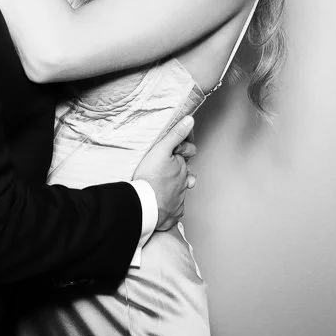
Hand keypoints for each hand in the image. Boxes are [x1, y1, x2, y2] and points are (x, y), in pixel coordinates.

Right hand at [133, 116, 196, 231]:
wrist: (144, 205)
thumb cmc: (150, 177)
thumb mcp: (161, 150)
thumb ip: (175, 135)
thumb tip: (190, 120)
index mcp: (181, 168)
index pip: (187, 156)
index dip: (183, 151)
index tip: (177, 151)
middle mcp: (183, 184)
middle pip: (186, 176)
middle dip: (182, 173)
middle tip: (171, 171)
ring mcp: (179, 201)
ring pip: (181, 193)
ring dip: (177, 190)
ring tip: (168, 189)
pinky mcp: (172, 215)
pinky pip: (174, 212)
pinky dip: (171, 209)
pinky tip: (165, 208)